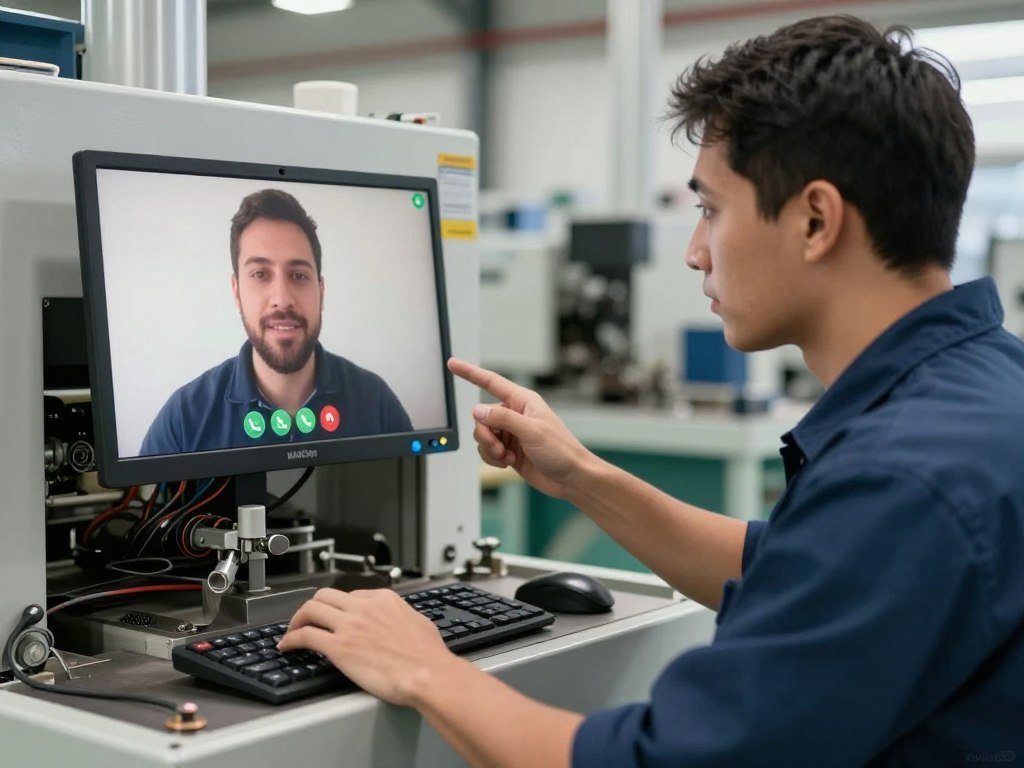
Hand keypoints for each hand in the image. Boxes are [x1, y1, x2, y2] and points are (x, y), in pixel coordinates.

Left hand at [278, 588, 455, 705]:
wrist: (426, 673)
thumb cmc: (427, 655)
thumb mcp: (418, 622)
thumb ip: (401, 616)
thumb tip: (398, 621)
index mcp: (383, 599)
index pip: (352, 595)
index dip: (340, 608)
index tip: (335, 618)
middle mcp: (363, 607)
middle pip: (325, 596)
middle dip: (313, 607)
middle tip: (307, 620)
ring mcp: (349, 626)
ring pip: (310, 609)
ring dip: (297, 620)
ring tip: (292, 631)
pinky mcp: (338, 647)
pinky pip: (305, 636)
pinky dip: (291, 639)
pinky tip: (287, 646)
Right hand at [447, 358, 593, 499]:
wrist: (571, 478)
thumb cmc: (562, 451)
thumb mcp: (532, 431)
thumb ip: (503, 418)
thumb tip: (477, 410)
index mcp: (523, 401)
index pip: (490, 382)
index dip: (470, 372)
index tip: (452, 364)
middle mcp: (515, 415)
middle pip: (482, 416)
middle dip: (485, 435)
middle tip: (499, 448)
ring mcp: (511, 433)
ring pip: (482, 435)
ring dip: (489, 449)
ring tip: (506, 457)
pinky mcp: (509, 450)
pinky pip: (487, 450)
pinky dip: (492, 459)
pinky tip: (508, 463)